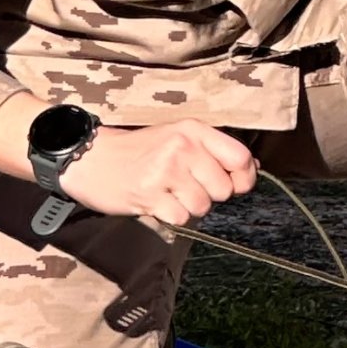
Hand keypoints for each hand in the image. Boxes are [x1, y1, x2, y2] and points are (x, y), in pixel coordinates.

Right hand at [62, 121, 257, 228]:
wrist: (92, 159)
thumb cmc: (140, 151)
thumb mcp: (178, 137)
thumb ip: (214, 151)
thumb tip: (254, 167)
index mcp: (193, 130)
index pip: (240, 158)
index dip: (244, 178)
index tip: (234, 185)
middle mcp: (182, 147)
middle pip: (224, 189)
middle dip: (210, 195)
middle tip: (185, 186)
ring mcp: (166, 171)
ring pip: (203, 206)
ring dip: (188, 207)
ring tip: (168, 193)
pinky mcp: (150, 194)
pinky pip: (181, 218)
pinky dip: (171, 216)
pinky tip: (156, 201)